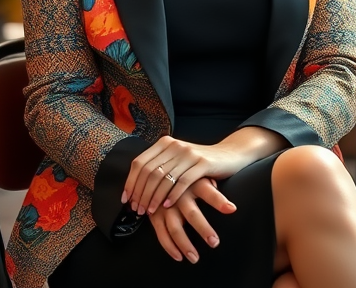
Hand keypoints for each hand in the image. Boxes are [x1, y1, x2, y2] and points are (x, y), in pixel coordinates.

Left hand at [122, 136, 248, 215]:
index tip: (126, 200)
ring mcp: (189, 153)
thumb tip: (134, 188)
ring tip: (149, 211)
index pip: (140, 163)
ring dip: (154, 197)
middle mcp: (175, 145)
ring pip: (164, 177)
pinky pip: (183, 181)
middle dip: (141, 193)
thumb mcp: (177, 160)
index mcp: (165, 143)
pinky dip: (172, 195)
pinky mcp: (203, 163)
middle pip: (150, 171)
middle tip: (138, 210)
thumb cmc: (198, 163)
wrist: (229, 155)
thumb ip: (159, 167)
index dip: (131, 182)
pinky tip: (167, 205)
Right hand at [148, 177, 234, 262]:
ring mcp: (165, 206)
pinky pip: (161, 234)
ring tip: (195, 258)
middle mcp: (179, 195)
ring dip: (185, 245)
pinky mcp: (154, 215)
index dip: (219, 200)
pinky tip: (179, 257)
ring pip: (176, 229)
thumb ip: (208, 182)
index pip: (209, 192)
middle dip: (204, 230)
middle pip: (192, 214)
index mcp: (192, 183)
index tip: (232, 209)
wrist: (151, 174)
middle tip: (214, 242)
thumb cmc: (182, 178)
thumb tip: (222, 192)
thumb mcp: (194, 174)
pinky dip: (170, 247)